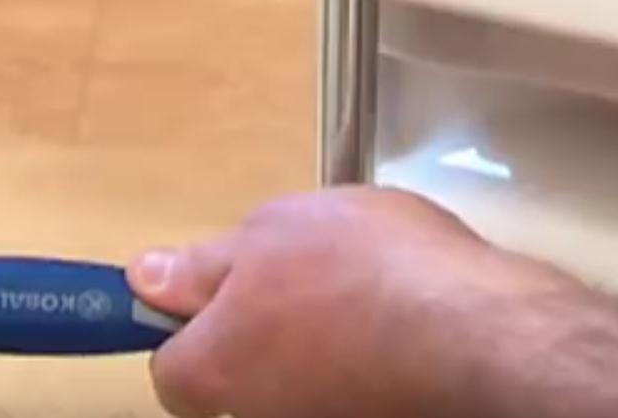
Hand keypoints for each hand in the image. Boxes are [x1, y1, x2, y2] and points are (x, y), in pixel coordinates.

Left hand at [127, 187, 573, 417]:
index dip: (203, 315)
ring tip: (370, 295)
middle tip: (316, 276)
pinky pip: (349, 388)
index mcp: (209, 372)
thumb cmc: (362, 266)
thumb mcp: (274, 230)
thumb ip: (203, 262)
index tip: (246, 282)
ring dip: (320, 343)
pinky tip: (403, 326)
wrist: (476, 333)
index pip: (171, 363)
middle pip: (237, 380)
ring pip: (298, 383)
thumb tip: (142, 279)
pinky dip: (366, 362)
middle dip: (265, 330)